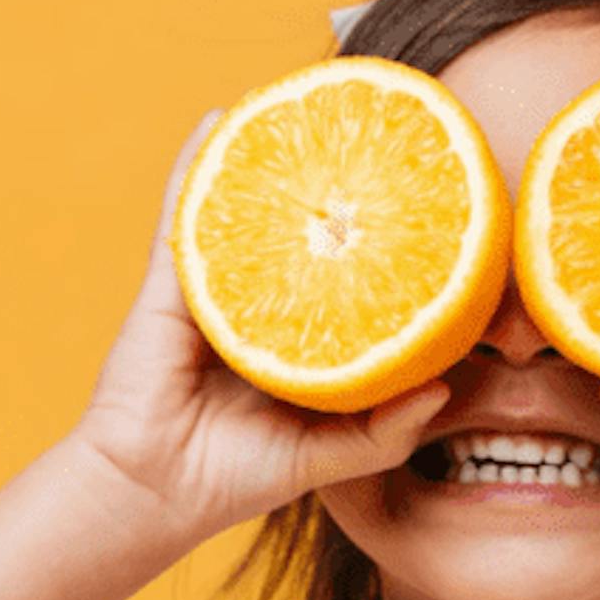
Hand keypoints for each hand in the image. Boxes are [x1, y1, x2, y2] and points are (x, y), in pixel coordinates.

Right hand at [68, 110, 449, 545]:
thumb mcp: (331, 456)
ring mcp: (217, 289)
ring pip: (252, 215)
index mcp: (302, 341)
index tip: (431, 209)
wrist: (153, 491)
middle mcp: (264, 305)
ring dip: (272, 162)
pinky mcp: (174, 285)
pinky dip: (199, 165)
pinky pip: (187, 215)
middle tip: (377, 138)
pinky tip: (220, 122)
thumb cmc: (237, 477)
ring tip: (308, 108)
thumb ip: (386, 430)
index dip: (384, 247)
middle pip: (305, 236)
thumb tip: (446, 387)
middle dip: (336, 191)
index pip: (351, 281)